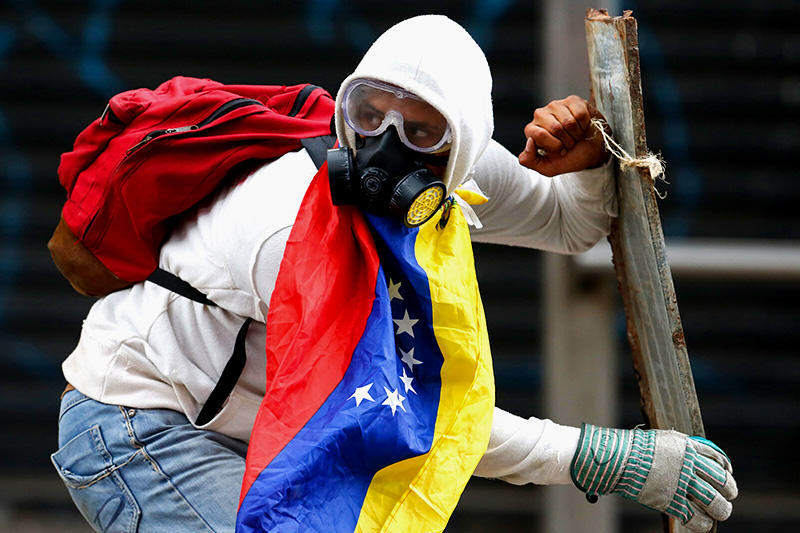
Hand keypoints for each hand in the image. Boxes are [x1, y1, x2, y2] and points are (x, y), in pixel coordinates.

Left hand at [518, 95, 609, 176]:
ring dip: (577, 133)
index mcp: (531, 131)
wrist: (593, 151)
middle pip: (556, 128)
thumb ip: (529, 160)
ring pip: (569, 121)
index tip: (560, 150)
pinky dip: (584, 124)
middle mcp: (540, 115)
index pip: (540, 134)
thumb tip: (529, 141)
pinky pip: (580, 114)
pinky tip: (582, 125)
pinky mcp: (572, 100)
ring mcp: (555, 106)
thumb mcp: (547, 167)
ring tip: (576, 135)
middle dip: (567, 141)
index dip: (554, 146)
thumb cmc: (569, 158)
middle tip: (570, 143)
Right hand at [571, 424, 737, 532]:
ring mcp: (681, 484)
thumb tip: (689, 454)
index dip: (725, 468)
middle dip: (729, 489)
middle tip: (729, 495)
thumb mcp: (662, 439)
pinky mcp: (671, 501)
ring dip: (720, 508)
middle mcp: (689, 465)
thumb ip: (678, 448)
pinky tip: (702, 522)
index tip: (727, 473)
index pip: (717, 458)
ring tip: (720, 511)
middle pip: (721, 480)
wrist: (619, 458)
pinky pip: (695, 517)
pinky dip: (702, 523)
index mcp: (687, 447)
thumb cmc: (635, 447)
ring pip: (713, 501)